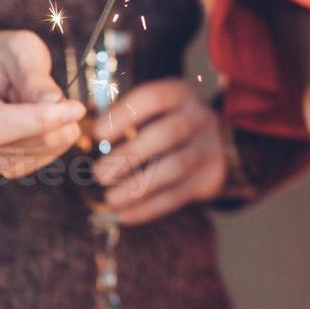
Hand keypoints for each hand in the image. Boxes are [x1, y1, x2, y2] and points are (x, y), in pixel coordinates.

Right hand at [0, 30, 85, 177]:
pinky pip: (38, 162)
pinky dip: (55, 143)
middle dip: (58, 126)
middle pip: (19, 145)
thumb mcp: (19, 48)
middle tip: (72, 103)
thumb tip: (53, 101)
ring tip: (48, 106)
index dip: (40, 120)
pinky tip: (51, 122)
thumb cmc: (2, 57)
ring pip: (34, 156)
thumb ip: (33, 75)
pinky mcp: (1, 167)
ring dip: (58, 133)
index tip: (77, 108)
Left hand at [91, 78, 226, 224]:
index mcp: (181, 94)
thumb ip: (128, 116)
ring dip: (139, 186)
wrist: (221, 141)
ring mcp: (209, 148)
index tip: (98, 134)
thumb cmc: (171, 120)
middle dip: (129, 156)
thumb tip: (88, 136)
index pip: (154, 98)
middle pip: (166, 134)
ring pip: (175, 167)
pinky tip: (124, 214)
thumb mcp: (158, 108)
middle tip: (99, 173)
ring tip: (110, 198)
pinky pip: (178, 195)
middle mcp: (199, 117)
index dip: (124, 115)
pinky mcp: (210, 177)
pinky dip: (148, 208)